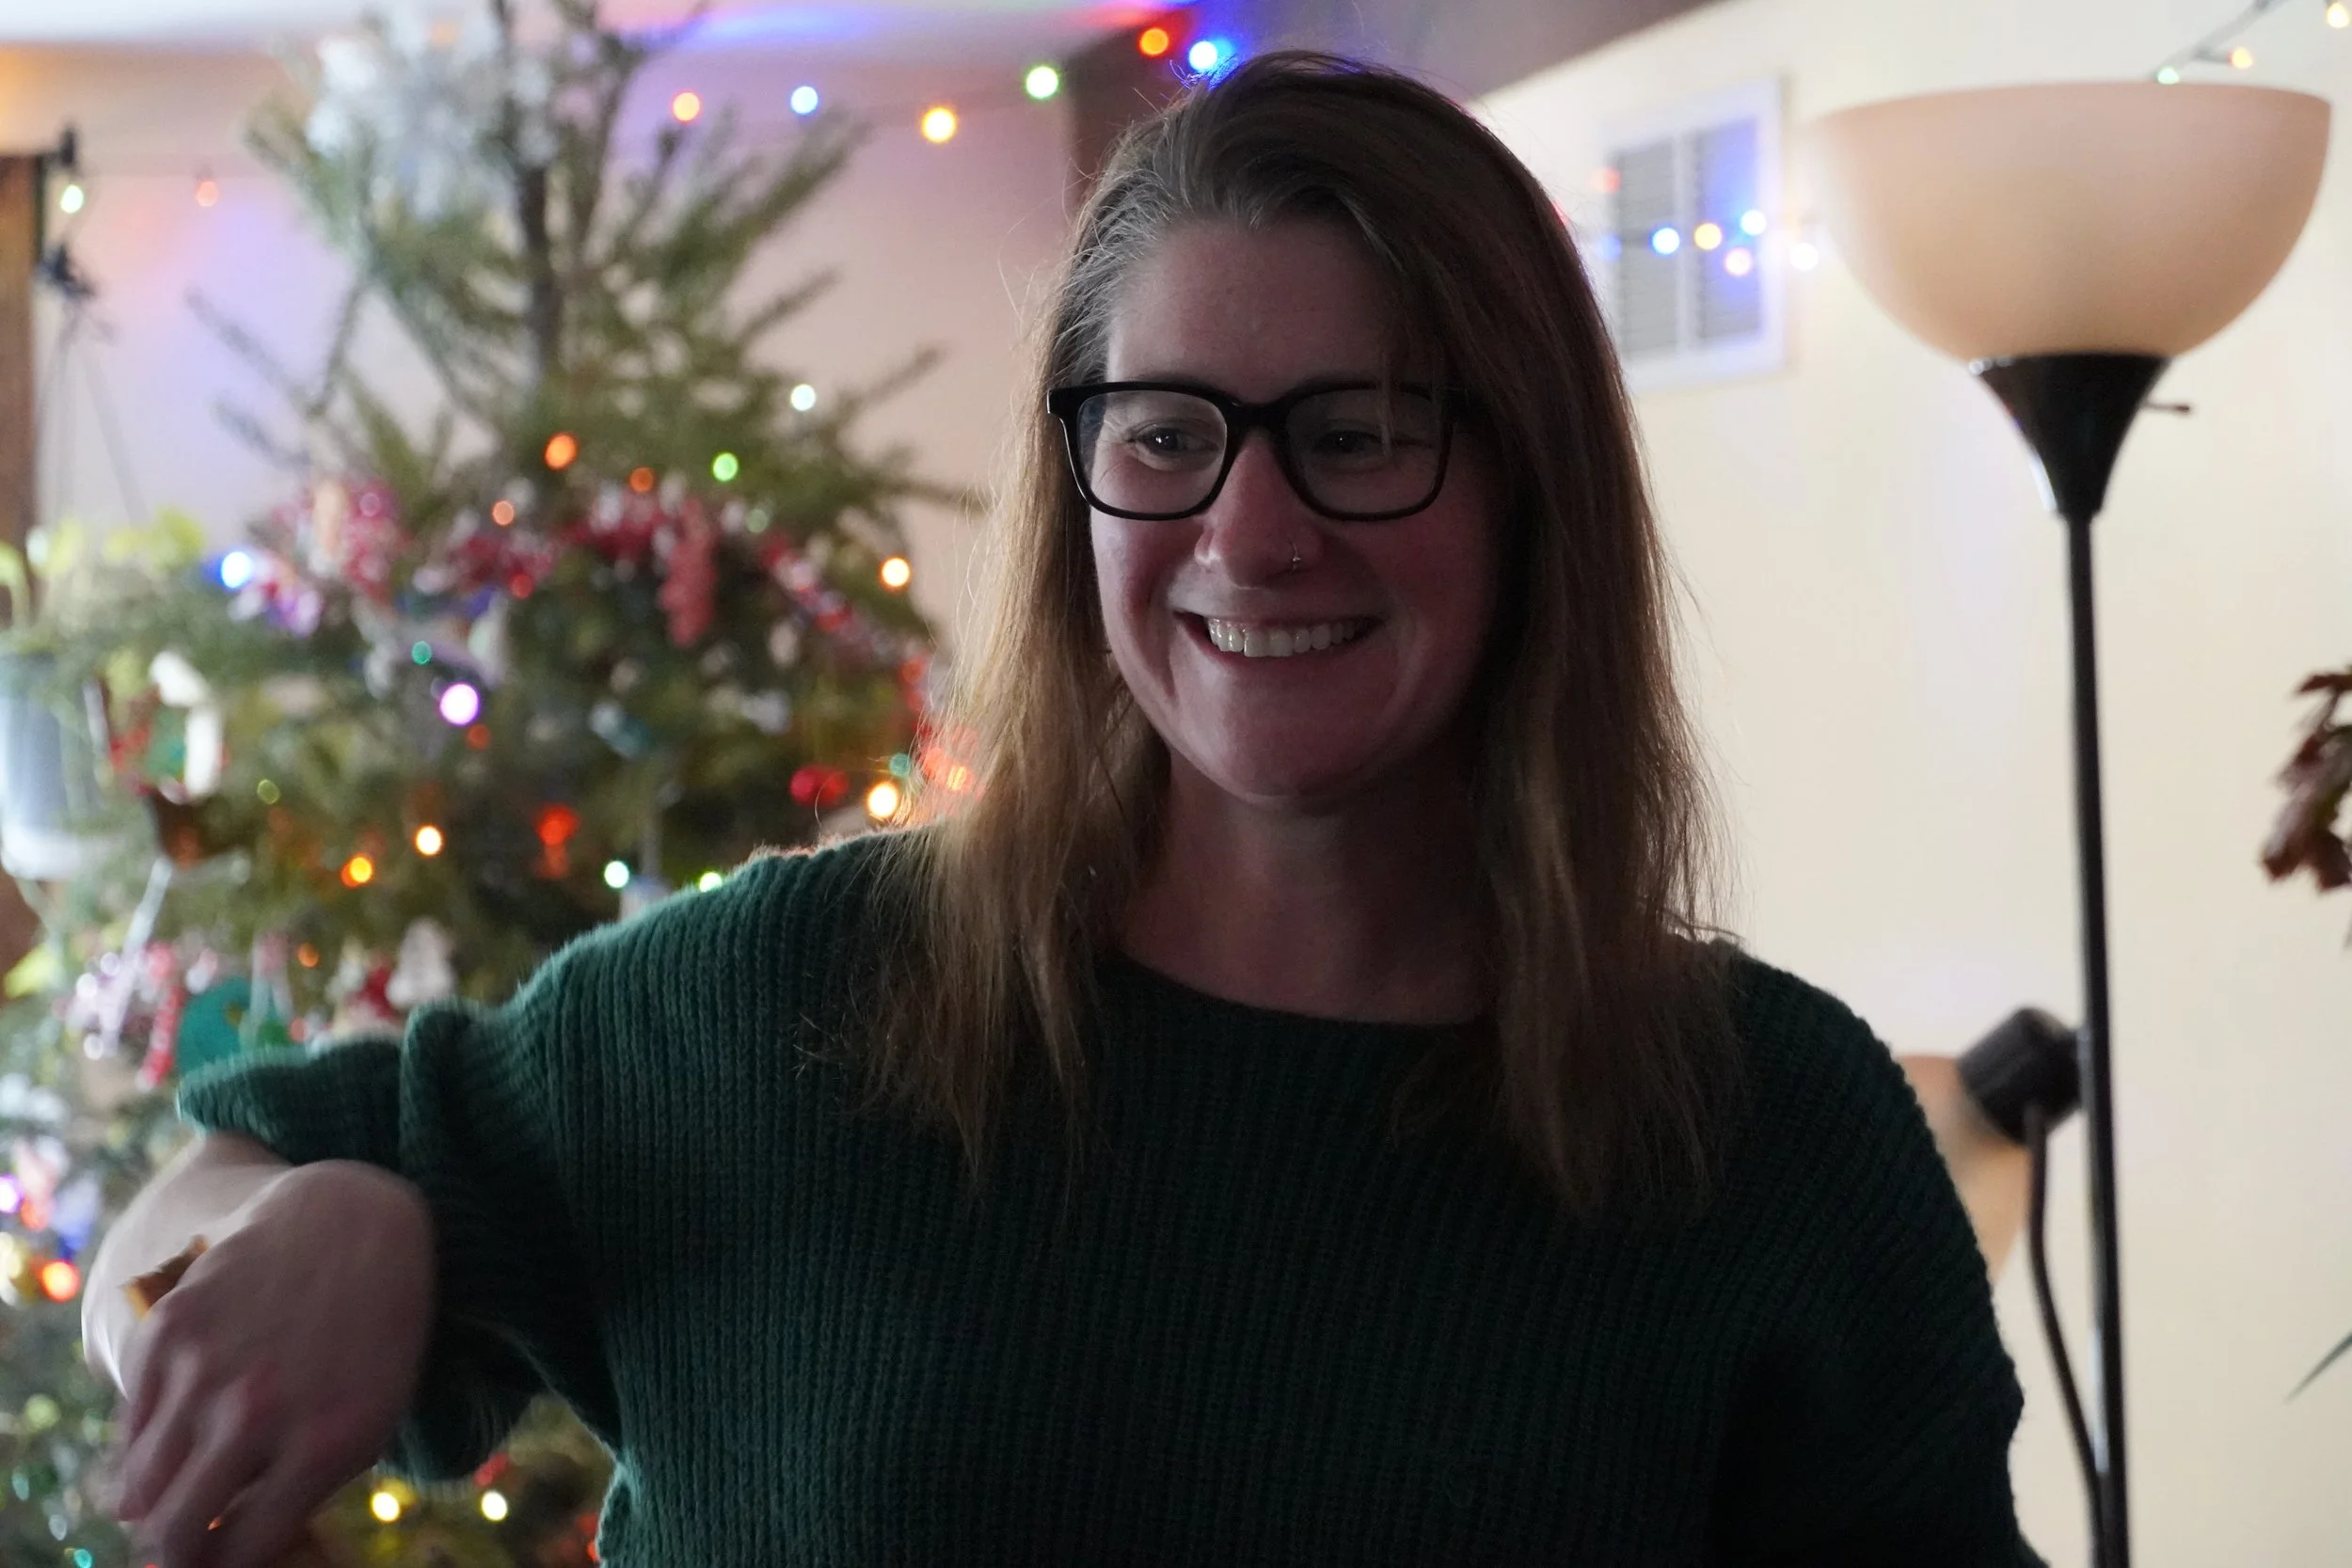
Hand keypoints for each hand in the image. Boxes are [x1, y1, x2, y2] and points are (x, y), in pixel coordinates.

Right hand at [105, 1159, 435, 1567]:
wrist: (351, 1225)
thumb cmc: (366, 1340)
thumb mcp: (366, 1420)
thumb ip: (301, 1490)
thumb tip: (223, 1550)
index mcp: (326, 1445)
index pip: (238, 1554)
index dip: (220, 1567)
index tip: (217, 1558)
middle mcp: (260, 1412)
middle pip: (175, 1533)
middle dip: (172, 1551)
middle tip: (179, 1542)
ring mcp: (207, 1369)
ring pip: (138, 1488)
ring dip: (147, 1504)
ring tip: (166, 1499)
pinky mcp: (168, 1330)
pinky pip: (129, 1424)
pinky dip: (140, 1443)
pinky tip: (169, 1434)